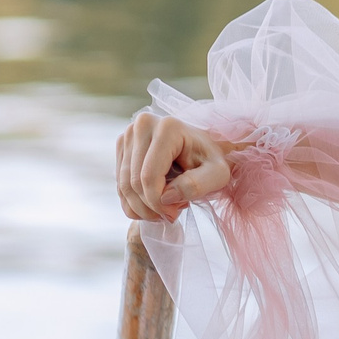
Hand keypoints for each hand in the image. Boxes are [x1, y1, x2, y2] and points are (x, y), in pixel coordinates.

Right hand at [116, 113, 231, 221]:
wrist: (205, 148)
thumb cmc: (212, 161)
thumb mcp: (218, 174)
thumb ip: (197, 185)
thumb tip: (166, 197)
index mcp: (167, 128)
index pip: (148, 177)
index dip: (158, 203)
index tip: (176, 212)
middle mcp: (143, 125)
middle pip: (133, 183)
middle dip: (151, 207)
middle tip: (173, 212)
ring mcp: (128, 134)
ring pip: (124, 186)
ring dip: (143, 207)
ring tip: (167, 207)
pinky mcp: (123, 146)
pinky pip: (120, 185)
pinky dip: (134, 202)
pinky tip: (155, 203)